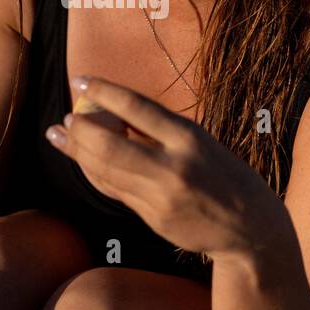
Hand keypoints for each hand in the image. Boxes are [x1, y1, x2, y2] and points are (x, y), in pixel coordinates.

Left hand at [45, 75, 270, 257]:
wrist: (251, 229)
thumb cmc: (226, 176)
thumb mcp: (202, 142)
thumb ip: (161, 131)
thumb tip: (114, 110)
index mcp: (190, 138)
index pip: (137, 107)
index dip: (102, 91)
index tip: (79, 80)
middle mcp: (173, 167)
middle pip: (110, 144)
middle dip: (80, 130)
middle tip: (64, 117)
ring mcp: (161, 197)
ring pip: (106, 171)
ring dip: (77, 152)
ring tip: (59, 135)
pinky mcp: (154, 219)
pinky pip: (115, 192)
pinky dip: (95, 174)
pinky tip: (82, 162)